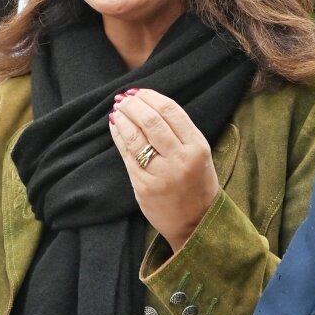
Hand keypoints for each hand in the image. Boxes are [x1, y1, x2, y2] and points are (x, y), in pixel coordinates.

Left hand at [109, 88, 219, 253]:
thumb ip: (179, 131)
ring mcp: (160, 174)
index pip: (171, 111)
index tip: (139, 91)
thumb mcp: (199, 153)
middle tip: (124, 98)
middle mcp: (180, 159)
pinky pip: (127, 155)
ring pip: (136, 137)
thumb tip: (149, 104)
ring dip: (123, 118)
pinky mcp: (143, 186)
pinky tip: (115, 126)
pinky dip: (119, 136)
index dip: (151, 97)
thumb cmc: (197, 184)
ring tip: (117, 109)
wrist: (195, 223)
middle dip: (134, 105)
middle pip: (151, 121)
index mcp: (197, 147)